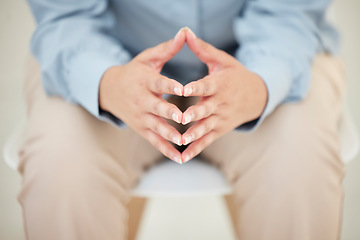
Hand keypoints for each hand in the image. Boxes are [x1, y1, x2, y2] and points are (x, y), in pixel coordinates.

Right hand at [99, 29, 186, 163]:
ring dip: (169, 135)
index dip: (170, 85)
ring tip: (183, 143)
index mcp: (144, 81)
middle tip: (182, 117)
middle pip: (156, 108)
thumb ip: (167, 49)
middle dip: (169, 113)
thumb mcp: (148, 58)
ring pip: (156, 127)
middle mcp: (141, 100)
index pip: (158, 83)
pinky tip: (180, 158)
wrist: (110, 90)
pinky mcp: (141, 129)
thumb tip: (184, 33)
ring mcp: (140, 117)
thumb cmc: (135, 72)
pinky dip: (166, 150)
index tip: (184, 88)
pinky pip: (155, 141)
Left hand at [180, 28, 267, 162]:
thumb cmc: (235, 75)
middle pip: (206, 109)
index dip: (195, 88)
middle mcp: (221, 103)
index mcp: (220, 84)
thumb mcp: (222, 61)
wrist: (256, 96)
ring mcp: (221, 118)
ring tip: (182, 141)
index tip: (183, 89)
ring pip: (206, 128)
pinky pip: (207, 141)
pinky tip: (183, 157)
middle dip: (194, 114)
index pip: (206, 86)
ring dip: (194, 135)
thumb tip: (185, 32)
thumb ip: (203, 49)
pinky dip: (196, 149)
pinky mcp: (219, 129)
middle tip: (182, 118)